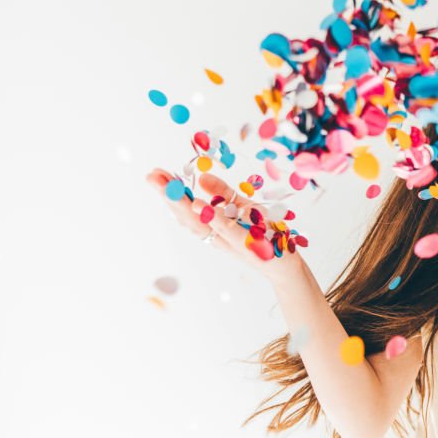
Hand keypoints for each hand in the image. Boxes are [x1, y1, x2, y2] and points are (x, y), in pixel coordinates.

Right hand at [145, 168, 304, 281]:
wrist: (286, 264)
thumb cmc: (264, 234)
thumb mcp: (244, 208)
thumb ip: (223, 194)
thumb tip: (201, 178)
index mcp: (212, 227)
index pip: (187, 208)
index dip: (171, 192)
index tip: (156, 173)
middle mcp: (215, 235)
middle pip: (187, 215)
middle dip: (168, 195)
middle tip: (151, 176)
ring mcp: (230, 241)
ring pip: (201, 223)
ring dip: (182, 205)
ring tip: (164, 186)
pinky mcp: (247, 243)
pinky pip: (227, 230)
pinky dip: (212, 217)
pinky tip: (197, 204)